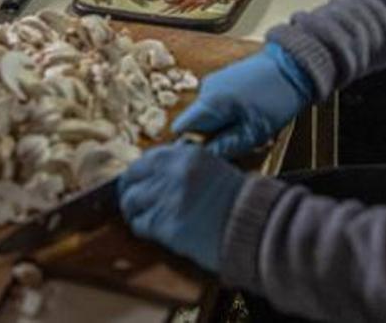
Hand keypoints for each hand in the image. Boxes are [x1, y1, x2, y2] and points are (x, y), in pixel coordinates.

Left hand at [118, 142, 245, 271]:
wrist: (256, 226)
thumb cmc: (241, 201)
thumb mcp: (213, 168)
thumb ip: (184, 166)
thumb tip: (159, 172)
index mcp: (186, 154)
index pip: (146, 159)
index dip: (139, 173)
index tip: (138, 182)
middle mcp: (173, 172)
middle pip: (132, 177)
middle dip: (130, 190)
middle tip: (132, 201)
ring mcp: (168, 198)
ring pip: (131, 201)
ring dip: (133, 211)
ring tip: (141, 218)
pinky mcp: (166, 225)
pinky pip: (141, 224)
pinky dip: (142, 228)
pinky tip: (151, 231)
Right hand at [171, 43, 313, 158]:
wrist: (294, 65)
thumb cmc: (278, 97)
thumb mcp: (254, 131)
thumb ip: (226, 146)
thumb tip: (205, 158)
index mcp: (210, 102)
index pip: (182, 129)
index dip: (192, 146)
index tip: (212, 154)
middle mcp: (206, 89)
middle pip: (195, 124)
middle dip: (211, 138)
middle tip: (238, 143)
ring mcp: (214, 82)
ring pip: (208, 115)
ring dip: (223, 126)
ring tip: (249, 128)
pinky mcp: (224, 79)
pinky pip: (217, 104)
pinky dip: (229, 114)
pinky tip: (250, 114)